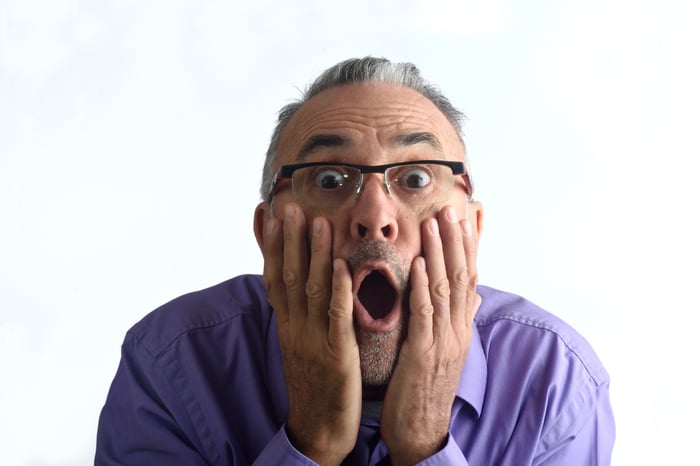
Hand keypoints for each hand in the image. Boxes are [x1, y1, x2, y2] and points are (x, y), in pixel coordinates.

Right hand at [262, 203, 361, 465]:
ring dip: (315, 255)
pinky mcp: (336, 354)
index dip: (272, 246)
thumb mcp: (303, 345)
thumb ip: (303, 315)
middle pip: (290, 276)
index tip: (269, 216)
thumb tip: (301, 286)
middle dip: (290, 240)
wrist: (318, 429)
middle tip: (290, 206)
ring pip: (312, 290)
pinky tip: (341, 266)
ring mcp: (314, 340)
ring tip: (317, 222)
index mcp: (288, 325)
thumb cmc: (316, 384)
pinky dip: (339, 290)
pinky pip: (336, 317)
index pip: (275, 277)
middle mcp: (295, 328)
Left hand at [380, 205, 480, 465]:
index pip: (469, 278)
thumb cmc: (427, 388)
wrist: (422, 431)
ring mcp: (443, 341)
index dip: (468, 247)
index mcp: (460, 328)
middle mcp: (457, 330)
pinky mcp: (423, 353)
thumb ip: (457, 320)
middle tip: (449, 209)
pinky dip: (421, 286)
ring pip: (444, 289)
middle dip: (455, 241)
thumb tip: (471, 295)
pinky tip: (417, 264)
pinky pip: (425, 314)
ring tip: (434, 224)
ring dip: (439, 253)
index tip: (466, 217)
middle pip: (460, 277)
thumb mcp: (447, 351)